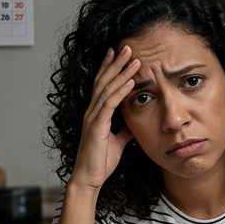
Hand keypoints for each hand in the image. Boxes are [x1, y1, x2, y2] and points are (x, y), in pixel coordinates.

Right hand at [71, 46, 139, 191]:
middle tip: (127, 46)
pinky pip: (110, 104)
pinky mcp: (97, 126)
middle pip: (104, 80)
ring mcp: (94, 117)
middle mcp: (93, 111)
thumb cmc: (101, 160)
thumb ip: (124, 128)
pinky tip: (131, 81)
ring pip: (107, 88)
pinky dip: (121, 91)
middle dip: (116, 63)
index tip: (119, 53)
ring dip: (121, 72)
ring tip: (134, 58)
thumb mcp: (119, 141)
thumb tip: (134, 120)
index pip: (103, 84)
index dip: (110, 68)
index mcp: (97, 113)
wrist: (90, 177)